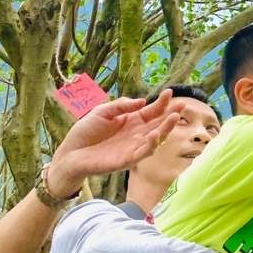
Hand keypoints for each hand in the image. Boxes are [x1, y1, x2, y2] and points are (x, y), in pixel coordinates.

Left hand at [47, 91, 183, 197]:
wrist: (70, 153)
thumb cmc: (85, 132)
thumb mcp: (102, 111)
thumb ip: (121, 105)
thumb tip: (142, 101)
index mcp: (131, 121)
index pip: (151, 111)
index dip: (161, 103)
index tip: (170, 92)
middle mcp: (136, 134)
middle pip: (158, 123)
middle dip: (171, 115)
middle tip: (182, 105)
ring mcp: (133, 147)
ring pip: (156, 138)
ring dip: (166, 128)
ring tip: (174, 117)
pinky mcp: (127, 160)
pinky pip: (144, 152)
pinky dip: (151, 144)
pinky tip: (155, 133)